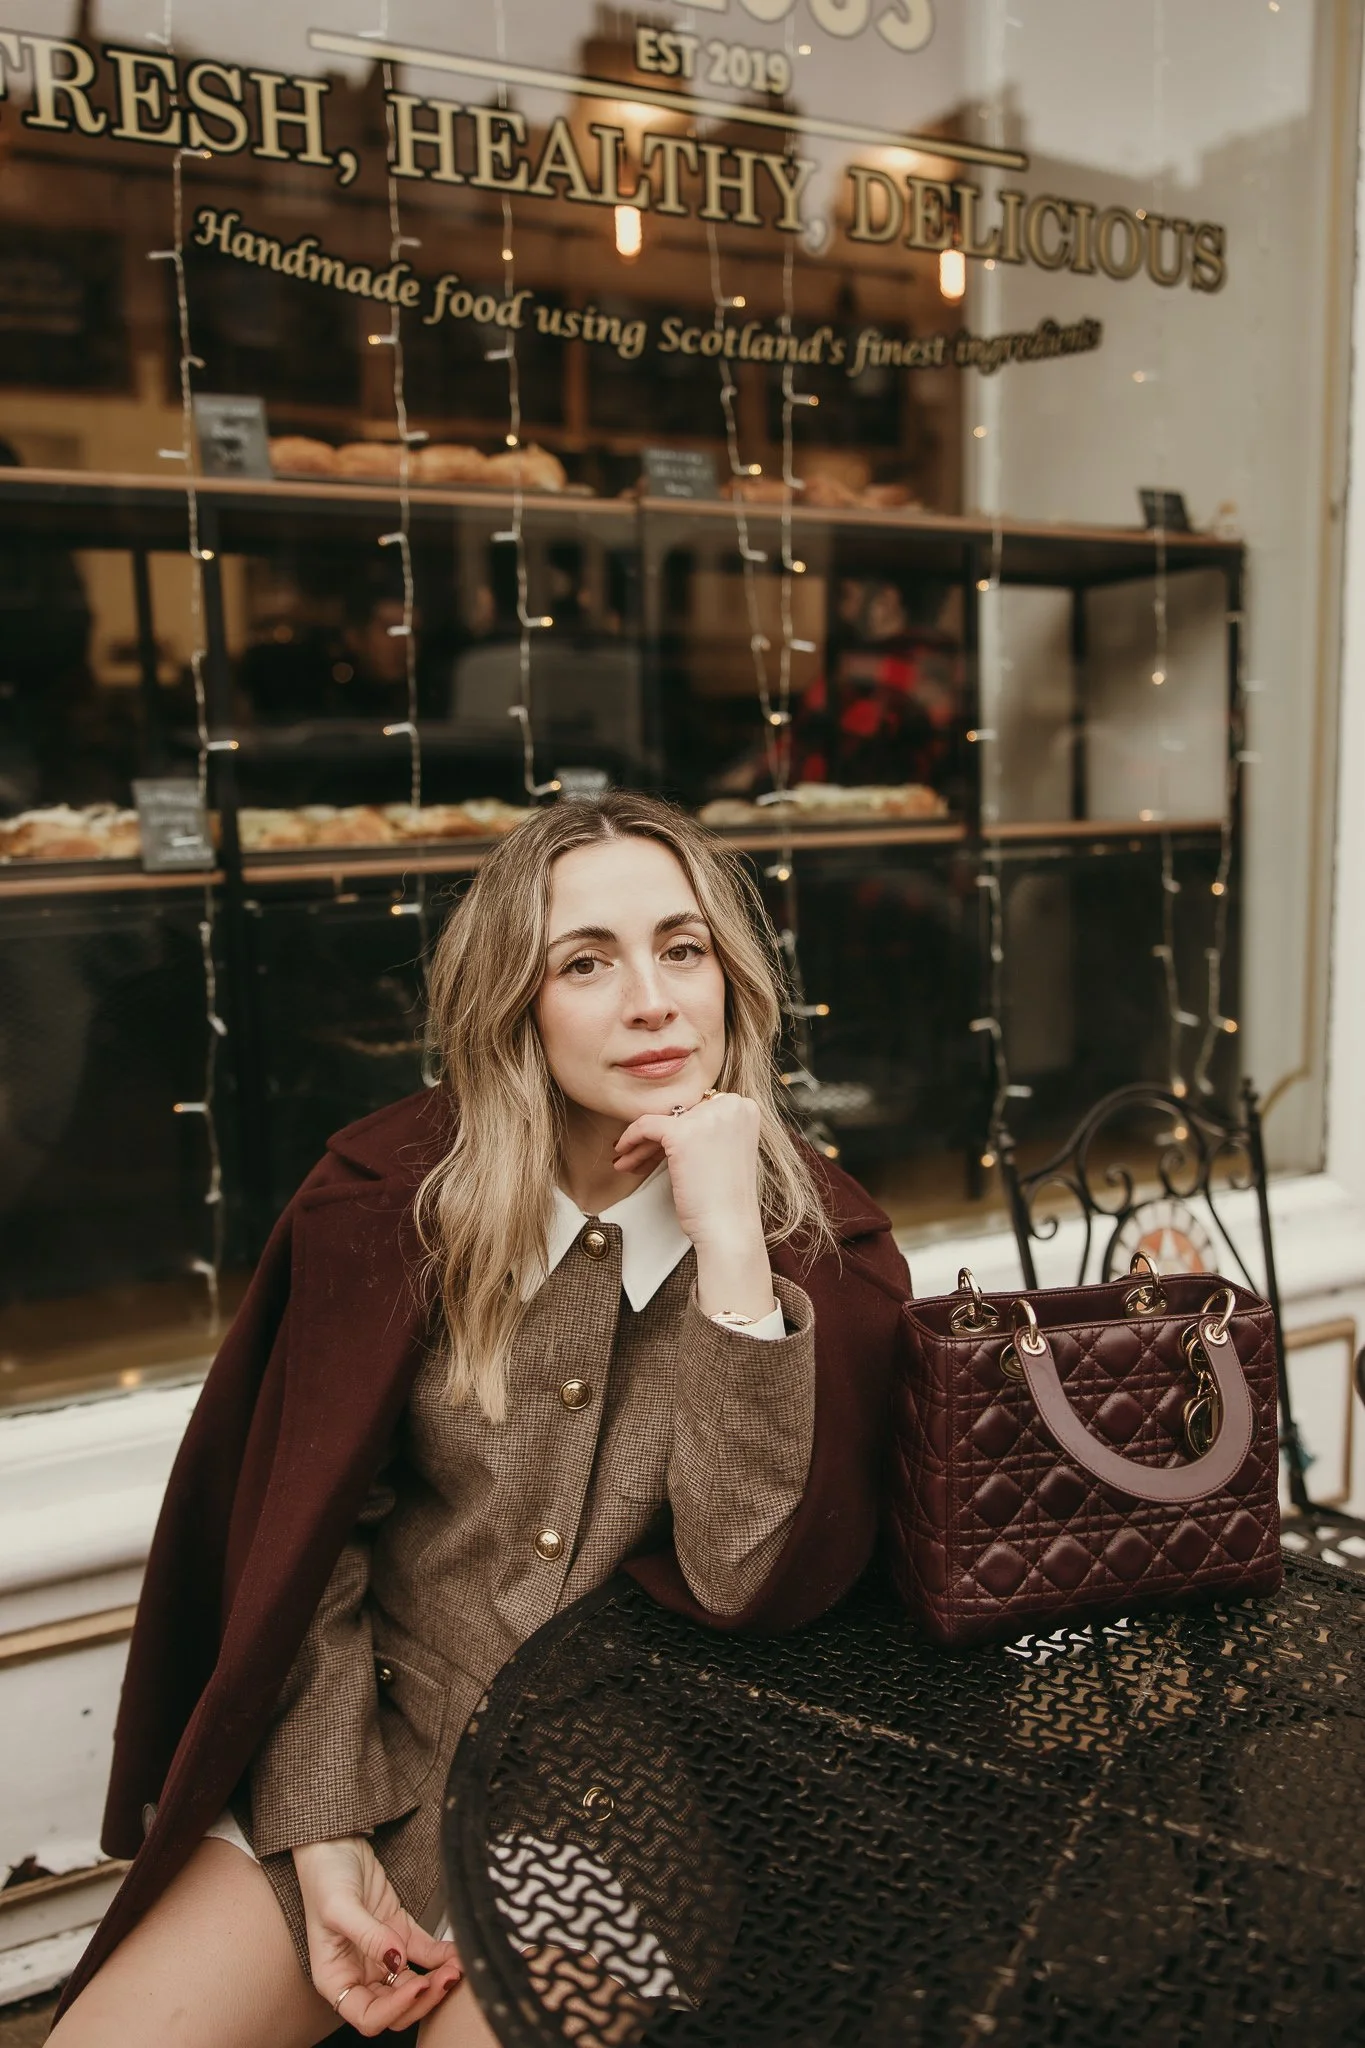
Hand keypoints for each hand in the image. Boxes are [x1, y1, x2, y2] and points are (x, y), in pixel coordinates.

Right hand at [293, 1835, 462, 2035]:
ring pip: (414, 1984)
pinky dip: (442, 1957)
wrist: (335, 1842)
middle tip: (446, 1979)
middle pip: (396, 2007)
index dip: (394, 2010)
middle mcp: (360, 1973)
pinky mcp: (400, 1933)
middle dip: (423, 1999)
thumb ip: (367, 1936)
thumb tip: (396, 1960)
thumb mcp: (339, 1907)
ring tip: (458, 1967)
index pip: (368, 2015)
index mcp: (336, 1979)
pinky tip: (457, 1952)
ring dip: (437, 1981)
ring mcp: (382, 1955)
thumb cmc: (324, 1876)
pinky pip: (425, 1954)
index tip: (417, 1985)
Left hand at [614, 1092, 773, 1320]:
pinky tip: (624, 1153)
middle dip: (660, 1137)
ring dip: (643, 1142)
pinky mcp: (682, 1132)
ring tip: (628, 1161)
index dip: (679, 1128)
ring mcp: (708, 1116)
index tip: (663, 1147)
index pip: (701, 1108)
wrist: (728, 1227)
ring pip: (662, 1120)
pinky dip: (631, 1137)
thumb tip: (677, 1120)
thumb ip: (712, 1130)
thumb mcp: (727, 1151)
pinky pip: (646, 1125)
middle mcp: (731, 1105)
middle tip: (640, 1156)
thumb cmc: (726, 1199)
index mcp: (746, 1108)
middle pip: (681, 1113)